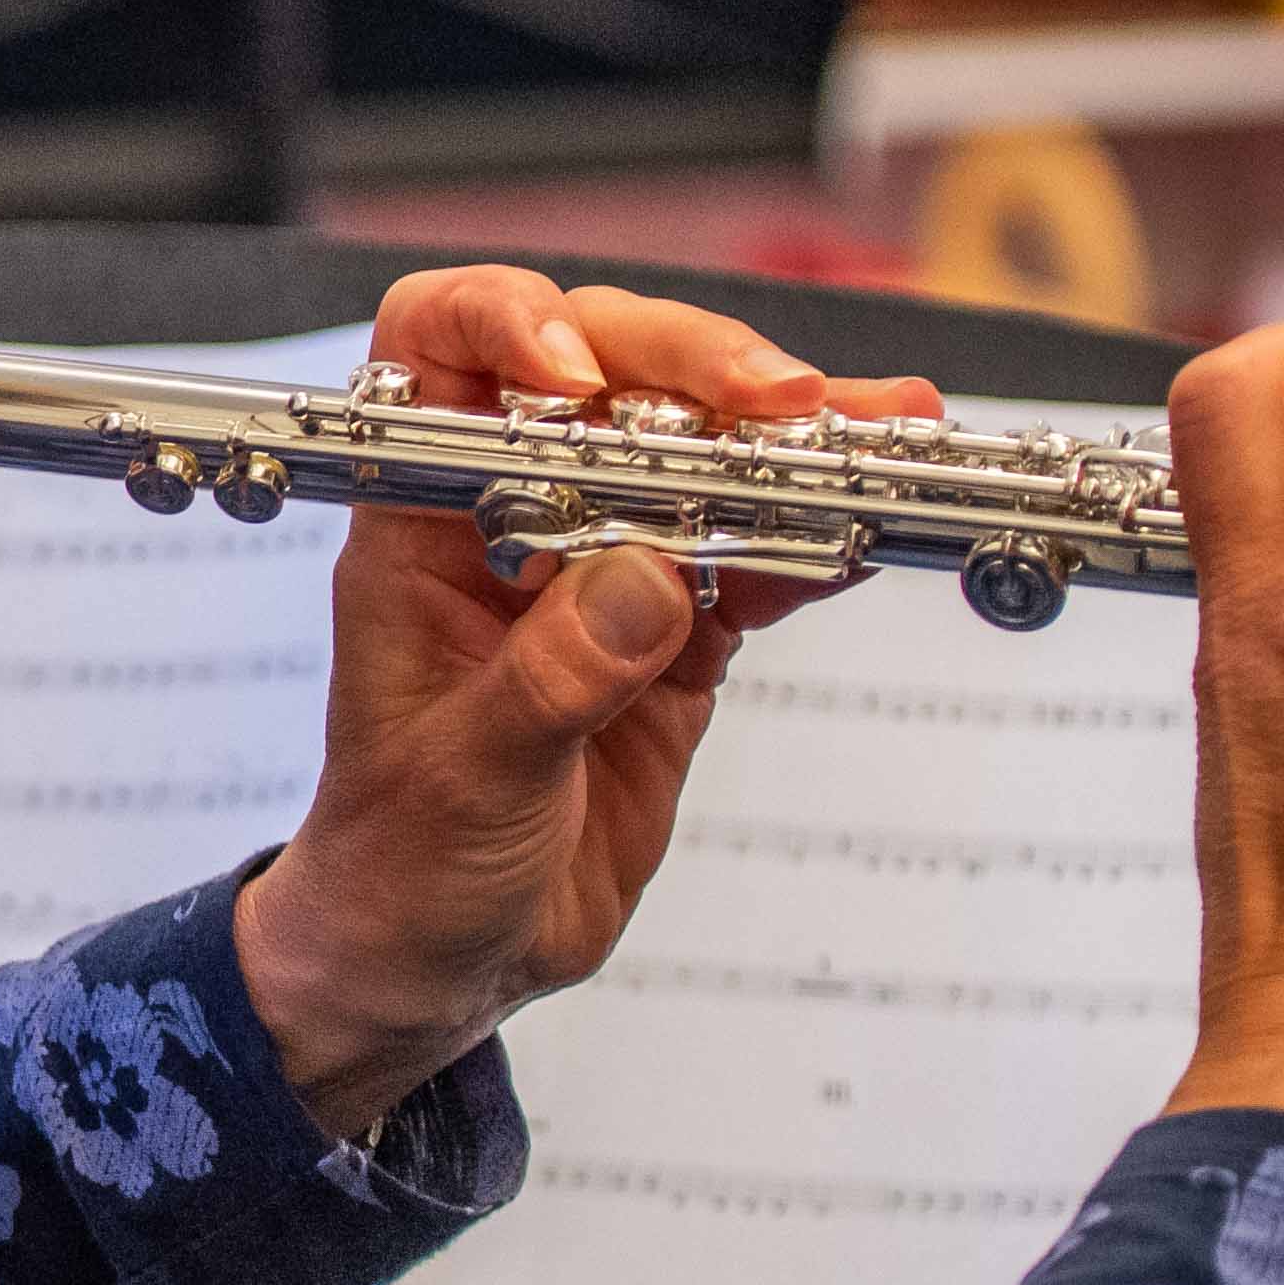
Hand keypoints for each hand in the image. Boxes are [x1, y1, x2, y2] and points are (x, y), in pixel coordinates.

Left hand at [227, 269, 946, 1129]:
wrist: (439, 960)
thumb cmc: (401, 865)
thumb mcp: (462, 781)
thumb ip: (550, 683)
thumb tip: (647, 582)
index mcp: (419, 523)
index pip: (439, 350)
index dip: (507, 325)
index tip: (581, 379)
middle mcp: (513, 519)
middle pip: (604, 377)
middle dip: (693, 369)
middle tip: (781, 405)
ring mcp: (604, 570)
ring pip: (698, 455)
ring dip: (788, 436)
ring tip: (882, 422)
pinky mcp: (680, 633)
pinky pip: (757, 553)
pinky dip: (818, 532)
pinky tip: (877, 516)